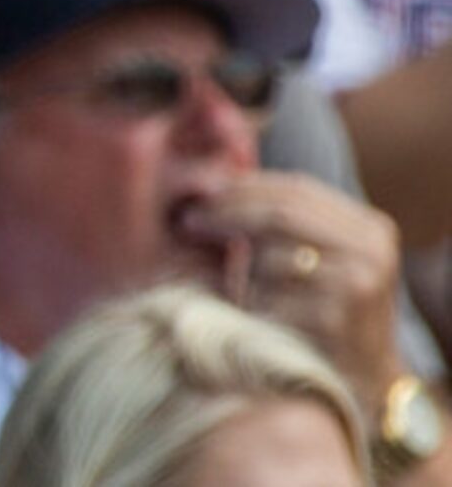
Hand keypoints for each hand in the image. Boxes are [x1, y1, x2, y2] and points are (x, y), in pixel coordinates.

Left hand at [183, 170, 400, 406]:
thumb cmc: (328, 309)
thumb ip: (285, 218)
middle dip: (228, 213)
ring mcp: (356, 285)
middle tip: (189, 222)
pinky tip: (252, 314)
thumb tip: (211, 179)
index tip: (202, 194)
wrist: (366, 380)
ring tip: (234, 282)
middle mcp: (370, 252)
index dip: (245, 187)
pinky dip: (251, 302)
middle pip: (281, 214)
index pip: (298, 188)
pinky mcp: (334, 319)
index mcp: (370, 228)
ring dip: (240, 267)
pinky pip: (269, 296)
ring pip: (270, 255)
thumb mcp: (323, 256)